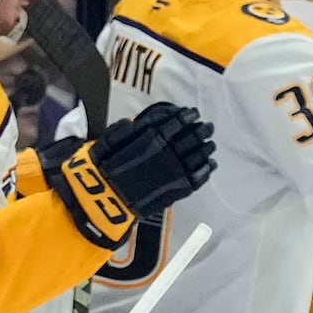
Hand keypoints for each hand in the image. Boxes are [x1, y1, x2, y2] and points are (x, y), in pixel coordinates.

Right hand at [39, 103, 214, 247]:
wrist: (104, 198)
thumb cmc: (103, 168)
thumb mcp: (110, 140)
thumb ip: (129, 129)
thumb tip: (143, 120)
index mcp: (152, 137)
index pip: (178, 122)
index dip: (187, 116)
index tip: (192, 113)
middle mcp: (169, 151)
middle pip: (193, 136)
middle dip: (202, 130)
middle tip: (207, 126)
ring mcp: (176, 170)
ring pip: (199, 154)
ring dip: (206, 147)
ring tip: (210, 144)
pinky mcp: (178, 188)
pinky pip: (199, 176)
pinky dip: (206, 168)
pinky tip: (209, 163)